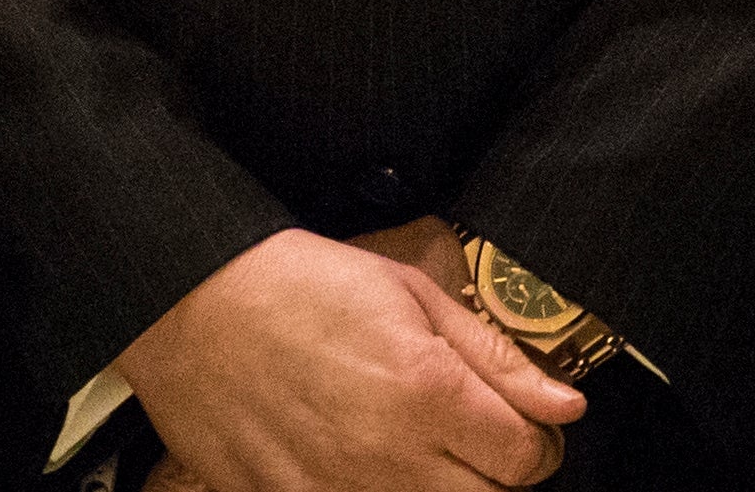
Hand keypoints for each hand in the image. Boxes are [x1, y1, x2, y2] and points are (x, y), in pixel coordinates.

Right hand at [122, 226, 585, 490]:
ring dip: (442, 488)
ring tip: (415, 447)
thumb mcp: (408, 291)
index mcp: (428, 392)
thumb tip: (564, 403)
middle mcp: (391, 457)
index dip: (536, 441)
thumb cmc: (294, 285)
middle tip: (472, 435)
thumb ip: (494, 356)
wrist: (190, 307)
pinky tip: (364, 463)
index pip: (528, 460)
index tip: (520, 425)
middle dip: (496, 473)